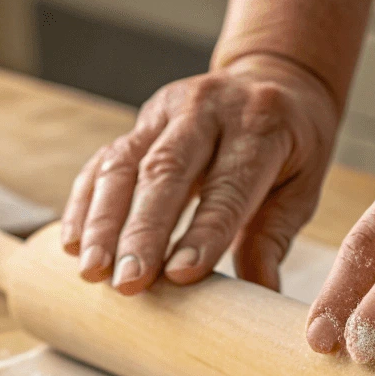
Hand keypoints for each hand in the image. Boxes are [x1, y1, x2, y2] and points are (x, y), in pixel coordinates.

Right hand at [61, 54, 339, 293]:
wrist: (275, 79)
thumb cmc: (291, 149)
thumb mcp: (301, 189)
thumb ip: (273, 238)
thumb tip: (262, 296)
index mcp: (261, 125)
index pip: (227, 186)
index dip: (203, 232)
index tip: (179, 276)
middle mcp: (208, 109)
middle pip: (166, 171)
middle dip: (141, 232)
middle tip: (126, 283)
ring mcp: (168, 110)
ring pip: (124, 163)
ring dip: (102, 221)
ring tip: (91, 270)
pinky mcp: (141, 122)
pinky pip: (104, 161)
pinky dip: (85, 203)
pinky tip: (73, 243)